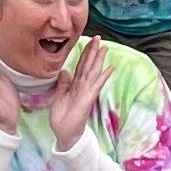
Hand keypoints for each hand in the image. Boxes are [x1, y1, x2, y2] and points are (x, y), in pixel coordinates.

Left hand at [50, 37, 110, 152]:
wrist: (65, 134)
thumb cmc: (62, 117)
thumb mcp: (59, 97)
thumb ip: (63, 84)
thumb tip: (64, 71)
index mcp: (75, 85)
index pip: (80, 65)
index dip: (84, 53)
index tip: (88, 41)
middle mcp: (82, 86)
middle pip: (88, 65)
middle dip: (93, 51)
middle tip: (98, 37)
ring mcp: (86, 91)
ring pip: (93, 71)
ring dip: (98, 59)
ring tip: (104, 47)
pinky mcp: (88, 98)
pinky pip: (96, 84)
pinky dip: (103, 76)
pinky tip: (110, 68)